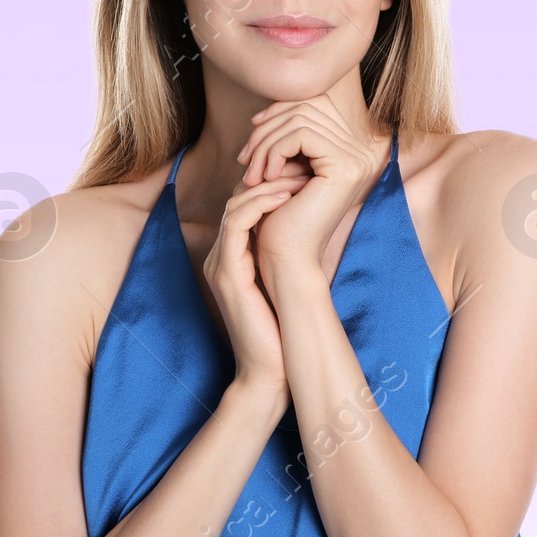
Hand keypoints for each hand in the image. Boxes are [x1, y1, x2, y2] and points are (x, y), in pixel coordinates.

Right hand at [206, 175, 306, 407]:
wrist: (271, 371)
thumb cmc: (284, 330)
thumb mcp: (288, 281)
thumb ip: (289, 254)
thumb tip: (317, 225)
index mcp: (233, 256)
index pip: (245, 204)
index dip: (272, 183)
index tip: (304, 173)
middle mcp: (221, 256)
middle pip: (237, 198)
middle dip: (270, 176)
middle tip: (302, 164)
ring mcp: (220, 264)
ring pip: (235, 204)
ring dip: (268, 185)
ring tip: (299, 175)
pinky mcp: (226, 272)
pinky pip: (236, 223)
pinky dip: (260, 203)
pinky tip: (285, 196)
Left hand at [237, 98, 382, 282]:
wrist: (286, 260)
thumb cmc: (279, 217)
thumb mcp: (283, 167)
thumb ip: (286, 135)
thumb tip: (272, 106)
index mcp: (350, 149)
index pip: (316, 103)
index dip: (281, 109)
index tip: (253, 131)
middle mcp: (361, 151)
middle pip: (307, 106)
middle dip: (267, 128)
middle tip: (245, 159)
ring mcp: (357, 158)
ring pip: (300, 118)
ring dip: (265, 143)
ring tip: (251, 173)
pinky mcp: (345, 167)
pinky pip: (301, 135)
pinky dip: (274, 151)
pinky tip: (265, 176)